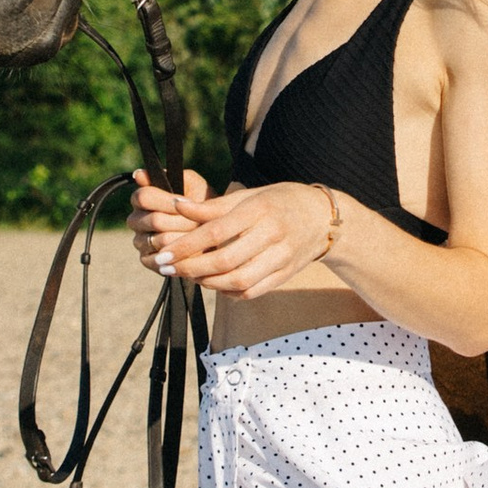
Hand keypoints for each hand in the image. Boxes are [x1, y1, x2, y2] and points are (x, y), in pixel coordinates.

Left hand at [131, 171, 332, 301]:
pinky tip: (214, 284)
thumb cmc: (279, 201)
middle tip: (168, 268)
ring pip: (237, 281)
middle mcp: (272, 234)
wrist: (323, 218)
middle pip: (224, 260)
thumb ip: (213, 206)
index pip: (216, 231)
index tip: (164, 254)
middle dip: (190, 268)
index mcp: (259, 209)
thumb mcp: (249, 195)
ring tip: (190, 276)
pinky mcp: (285, 274)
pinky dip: (228, 292)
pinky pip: (252, 291)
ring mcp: (281, 257)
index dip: (186, 245)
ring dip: (207, 283)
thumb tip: (176, 205)